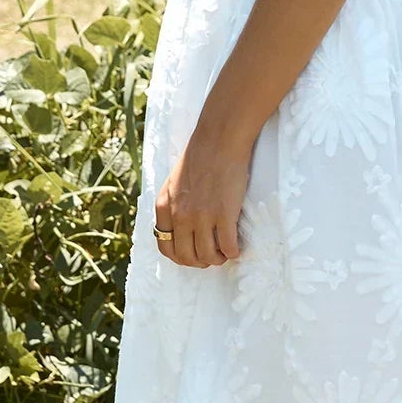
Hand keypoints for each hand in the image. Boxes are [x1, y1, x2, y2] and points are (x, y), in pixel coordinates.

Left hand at [154, 126, 250, 268]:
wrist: (219, 140)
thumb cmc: (199, 156)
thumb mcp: (173, 183)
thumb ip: (172, 205)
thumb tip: (178, 227)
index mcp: (164, 208)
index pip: (166, 248)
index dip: (181, 258)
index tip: (193, 255)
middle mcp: (180, 216)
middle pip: (186, 257)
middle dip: (200, 262)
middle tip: (212, 255)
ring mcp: (202, 216)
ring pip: (207, 256)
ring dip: (218, 259)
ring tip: (225, 251)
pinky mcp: (224, 214)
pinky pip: (228, 247)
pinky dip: (233, 252)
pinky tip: (236, 246)